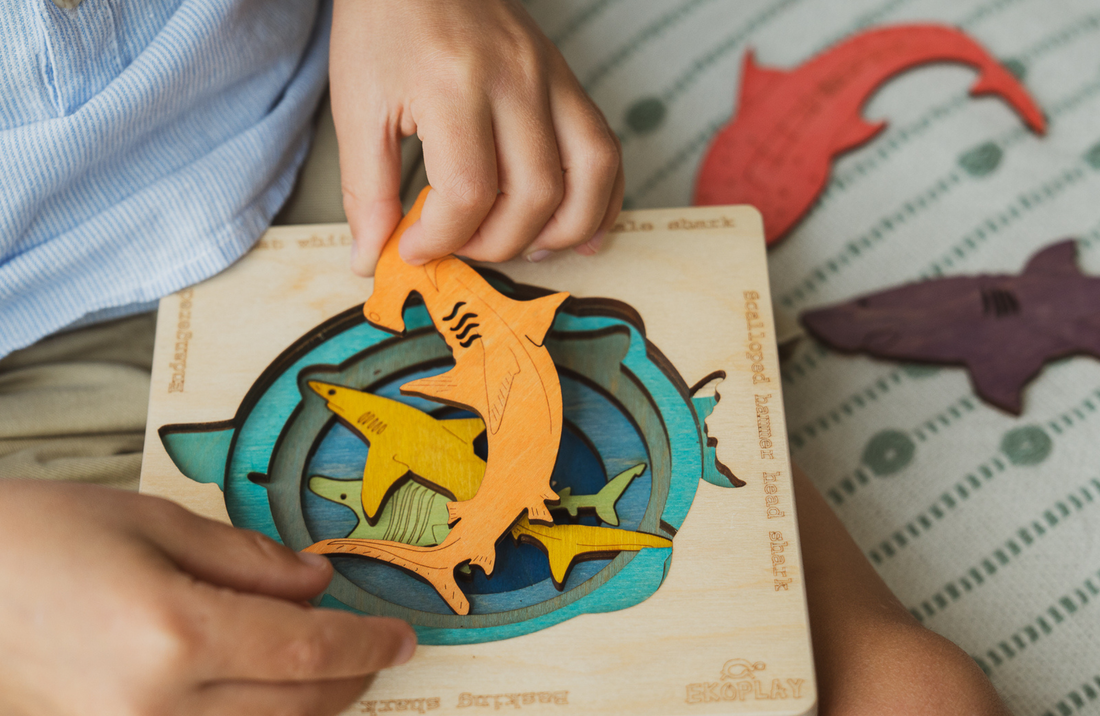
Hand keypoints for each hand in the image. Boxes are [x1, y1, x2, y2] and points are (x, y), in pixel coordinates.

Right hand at [0, 480, 414, 715]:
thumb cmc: (42, 536)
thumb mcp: (156, 523)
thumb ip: (250, 560)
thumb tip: (319, 583)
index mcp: (176, 635)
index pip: (307, 652)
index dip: (367, 646)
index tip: (404, 638)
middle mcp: (159, 706)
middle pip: (296, 707)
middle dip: (351, 678)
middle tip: (381, 647)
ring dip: (312, 706)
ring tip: (334, 665)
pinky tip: (270, 690)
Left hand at [331, 0, 623, 273]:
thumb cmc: (383, 26)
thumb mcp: (356, 107)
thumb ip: (366, 191)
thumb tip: (370, 259)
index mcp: (454, 84)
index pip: (469, 192)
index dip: (442, 239)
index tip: (414, 248)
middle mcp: (515, 80)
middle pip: (534, 195)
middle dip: (497, 243)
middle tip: (460, 247)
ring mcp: (551, 79)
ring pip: (590, 176)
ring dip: (563, 231)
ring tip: (525, 247)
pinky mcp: (568, 81)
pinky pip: (607, 151)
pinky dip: (603, 200)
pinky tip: (579, 230)